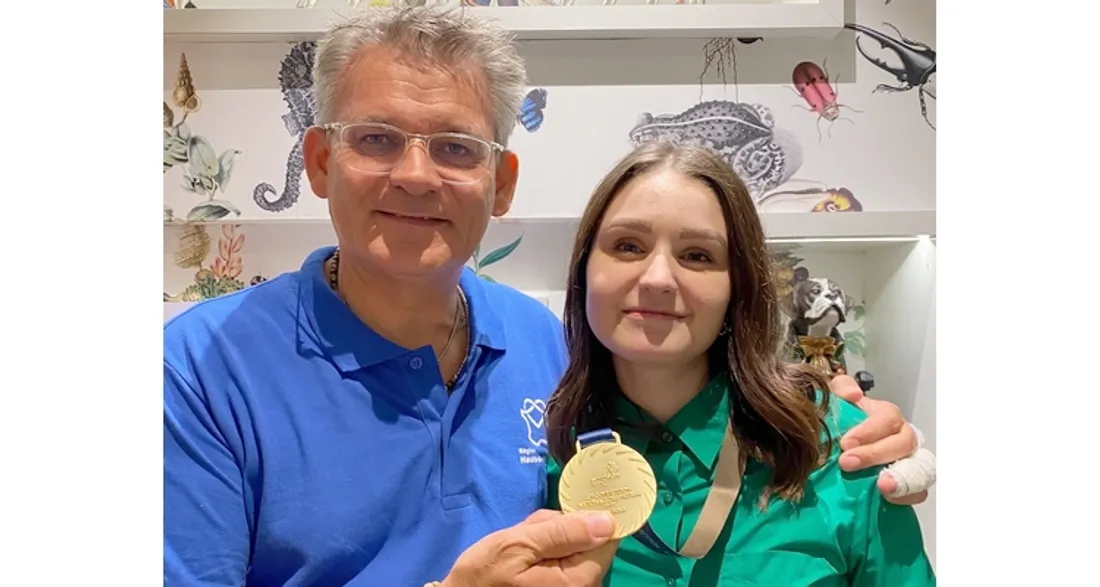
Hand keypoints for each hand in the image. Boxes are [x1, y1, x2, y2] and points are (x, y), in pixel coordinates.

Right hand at [441, 509, 619, 586]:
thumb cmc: (485, 575)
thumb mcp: (518, 544)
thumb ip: (564, 531)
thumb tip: (608, 521)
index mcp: (577, 580)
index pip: (607, 538)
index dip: (592, 516)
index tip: (566, 509)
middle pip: (592, 542)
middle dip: (565, 528)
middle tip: (530, 532)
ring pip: (577, 549)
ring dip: (554, 540)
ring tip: (523, 544)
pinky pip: (565, 562)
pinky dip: (548, 552)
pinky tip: (526, 557)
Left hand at [827, 375, 934, 504]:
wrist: (839, 450)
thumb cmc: (842, 424)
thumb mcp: (837, 400)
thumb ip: (842, 388)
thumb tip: (854, 394)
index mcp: (887, 416)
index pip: (887, 419)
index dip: (868, 431)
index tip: (845, 443)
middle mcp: (903, 437)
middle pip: (903, 444)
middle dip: (875, 454)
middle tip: (847, 463)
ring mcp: (909, 462)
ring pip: (919, 468)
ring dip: (902, 477)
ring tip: (882, 486)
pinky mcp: (907, 486)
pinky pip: (918, 492)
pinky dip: (907, 495)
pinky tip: (887, 497)